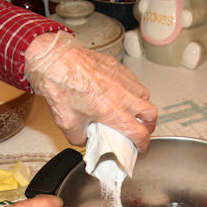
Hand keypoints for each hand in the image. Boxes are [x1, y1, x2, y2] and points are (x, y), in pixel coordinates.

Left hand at [24, 31, 156, 151]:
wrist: (55, 59)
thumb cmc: (60, 86)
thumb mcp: (66, 123)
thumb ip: (79, 138)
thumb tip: (85, 140)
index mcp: (112, 112)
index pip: (139, 132)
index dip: (142, 144)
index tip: (140, 146)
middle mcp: (121, 95)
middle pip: (150, 114)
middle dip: (149, 126)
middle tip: (142, 129)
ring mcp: (122, 79)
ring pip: (145, 95)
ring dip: (142, 107)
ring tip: (133, 111)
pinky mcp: (118, 67)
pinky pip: (134, 81)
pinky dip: (134, 91)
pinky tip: (122, 94)